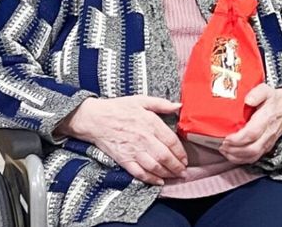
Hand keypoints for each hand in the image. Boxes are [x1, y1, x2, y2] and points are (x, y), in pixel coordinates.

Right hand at [55, 96, 185, 185]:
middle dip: (177, 167)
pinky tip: (158, 182)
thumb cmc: (118, 108)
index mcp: (151, 123)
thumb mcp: (141, 100)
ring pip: (155, 166)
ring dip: (167, 174)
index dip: (181, 152)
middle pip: (165, 157)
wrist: (95, 119)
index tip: (185, 159)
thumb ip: (161, 103)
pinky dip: (150, 179)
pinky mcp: (124, 160)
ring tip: (175, 177)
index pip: (171, 141)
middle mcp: (144, 139)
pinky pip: (139, 172)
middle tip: (184, 172)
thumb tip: (179, 105)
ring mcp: (134, 151)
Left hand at [219, 84, 281, 163]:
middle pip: (251, 148)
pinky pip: (254, 158)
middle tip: (221, 145)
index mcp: (267, 118)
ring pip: (252, 155)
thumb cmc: (274, 99)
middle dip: (234, 150)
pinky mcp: (267, 147)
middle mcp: (268, 133)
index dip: (237, 139)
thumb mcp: (266, 90)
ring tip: (224, 150)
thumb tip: (248, 100)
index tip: (226, 137)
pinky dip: (241, 159)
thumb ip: (257, 93)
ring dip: (236, 156)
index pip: (252, 133)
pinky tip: (231, 155)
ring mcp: (268, 142)